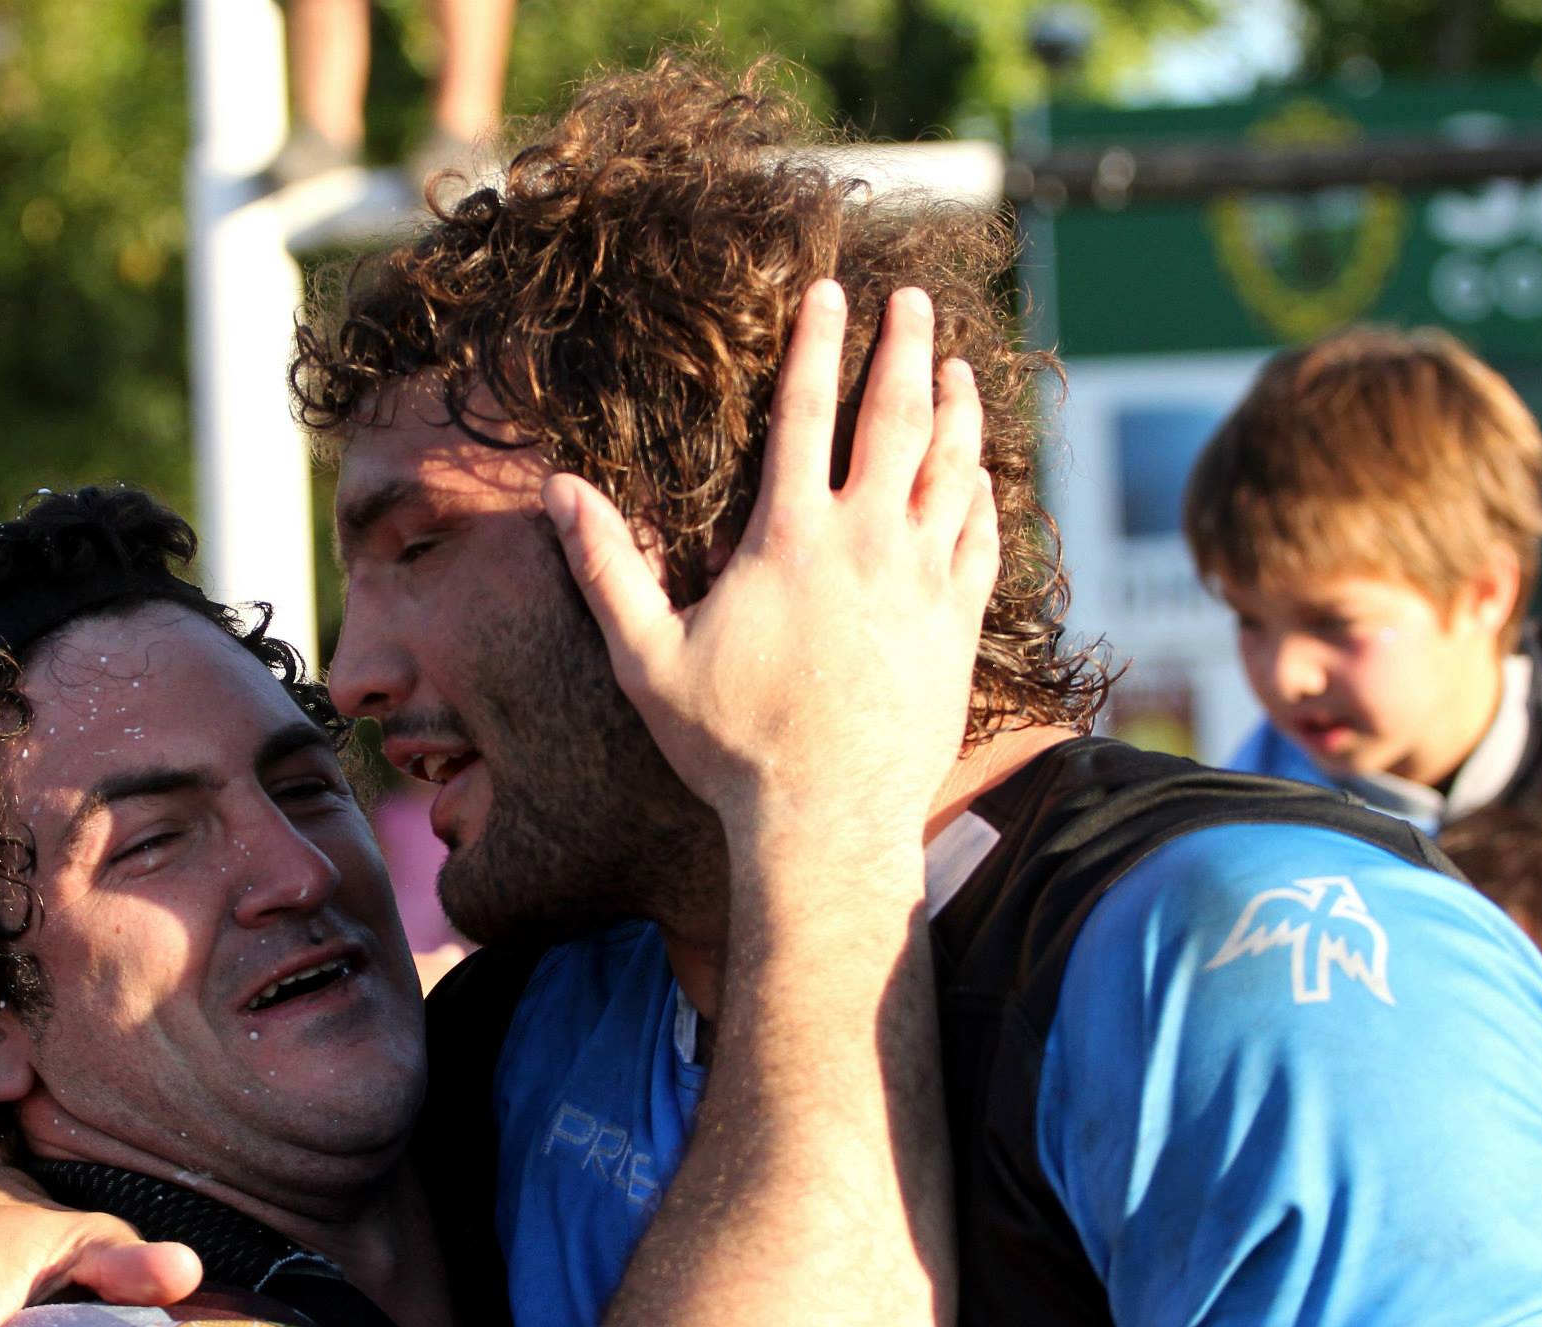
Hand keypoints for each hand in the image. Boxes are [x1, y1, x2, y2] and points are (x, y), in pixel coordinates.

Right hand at [543, 280, 996, 838]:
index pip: (805, 413)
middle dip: (902, 347)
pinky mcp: (958, 624)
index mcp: (790, 537)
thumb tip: (557, 490)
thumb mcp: (645, 657)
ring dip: (956, 409)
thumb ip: (605, 567)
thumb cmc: (729, 744)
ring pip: (953, 468)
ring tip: (956, 365)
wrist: (827, 820)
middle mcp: (865, 542)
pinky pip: (982, 538)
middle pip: (894, 418)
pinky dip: (985, 494)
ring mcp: (922, 581)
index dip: (817, 343)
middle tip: (910, 300)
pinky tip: (984, 472)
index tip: (830, 291)